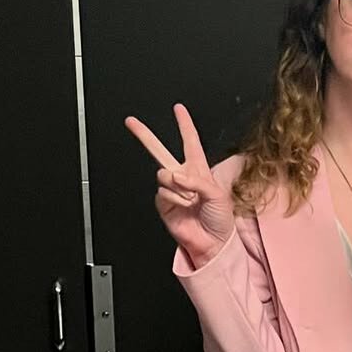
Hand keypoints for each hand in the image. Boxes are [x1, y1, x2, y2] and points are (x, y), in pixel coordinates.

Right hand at [125, 103, 235, 267]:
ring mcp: (171, 189)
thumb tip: (175, 176)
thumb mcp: (217, 194)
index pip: (190, 142)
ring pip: (163, 174)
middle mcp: (183, 176)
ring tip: (192, 201)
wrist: (212, 242)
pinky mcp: (163, 203)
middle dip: (144, 136)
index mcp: (199, 169)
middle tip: (131, 122)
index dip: (185, 124)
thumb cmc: (220, 218)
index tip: (178, 109)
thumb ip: (196, 181)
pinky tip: (184, 207)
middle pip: (160, 151)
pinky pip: (162, 192)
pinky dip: (175, 199)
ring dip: (179, 188)